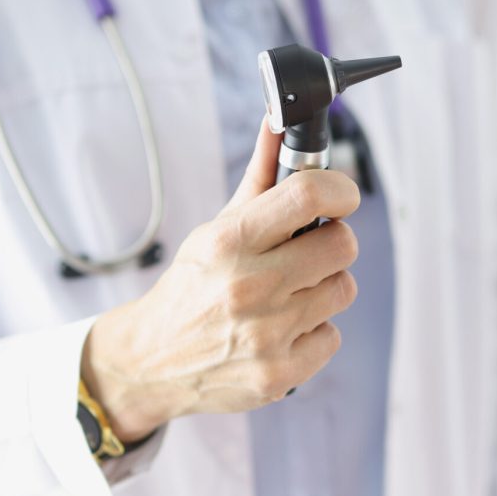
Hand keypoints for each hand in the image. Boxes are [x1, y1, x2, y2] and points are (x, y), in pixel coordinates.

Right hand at [81, 118, 360, 440]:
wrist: (153, 362)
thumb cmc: (194, 285)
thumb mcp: (217, 228)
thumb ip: (259, 177)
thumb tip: (278, 122)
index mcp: (230, 242)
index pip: (309, 195)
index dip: (340, 190)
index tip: (342, 196)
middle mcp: (249, 287)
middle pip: (343, 245)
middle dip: (333, 242)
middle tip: (311, 249)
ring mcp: (266, 334)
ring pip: (343, 289)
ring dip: (324, 287)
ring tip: (290, 293)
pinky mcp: (279, 373)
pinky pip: (332, 336)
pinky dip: (314, 332)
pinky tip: (283, 330)